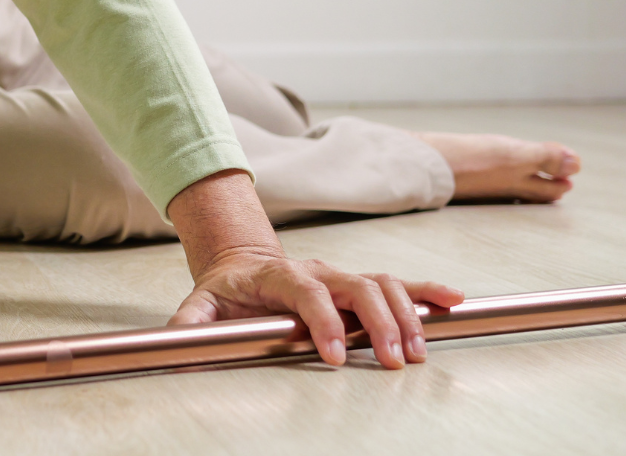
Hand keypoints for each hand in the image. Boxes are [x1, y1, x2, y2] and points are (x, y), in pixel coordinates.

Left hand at [165, 169, 464, 368]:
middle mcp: (317, 270)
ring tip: (417, 352)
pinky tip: (453, 302)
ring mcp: (341, 274)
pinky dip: (427, 291)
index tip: (332, 355)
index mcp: (278, 274)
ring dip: (406, 315)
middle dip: (377, 322)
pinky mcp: (358, 284)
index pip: (306, 291)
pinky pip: (398, 284)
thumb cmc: (226, 291)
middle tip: (392, 361)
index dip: (321, 320)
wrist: (241, 263)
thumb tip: (172, 343)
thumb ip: (189, 324)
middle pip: (356, 286)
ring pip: (382, 283)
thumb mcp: (199, 306)